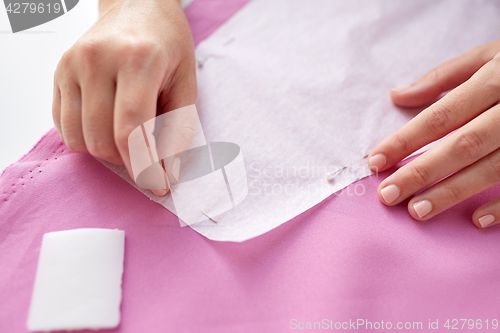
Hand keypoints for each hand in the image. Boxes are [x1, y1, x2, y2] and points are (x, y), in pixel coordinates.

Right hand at [52, 0, 195, 195]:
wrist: (137, 6)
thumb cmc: (166, 43)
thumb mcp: (186, 82)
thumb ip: (179, 129)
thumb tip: (169, 172)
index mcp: (137, 60)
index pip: (131, 130)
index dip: (145, 166)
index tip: (158, 185)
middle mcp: (98, 60)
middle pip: (102, 140)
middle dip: (128, 163)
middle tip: (148, 161)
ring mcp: (72, 65)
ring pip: (79, 139)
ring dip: (107, 154)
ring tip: (129, 140)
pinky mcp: (59, 72)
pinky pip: (64, 126)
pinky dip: (86, 139)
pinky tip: (108, 127)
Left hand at [368, 40, 499, 227]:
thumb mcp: (488, 57)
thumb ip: (443, 77)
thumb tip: (397, 95)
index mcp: (495, 80)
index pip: (440, 116)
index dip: (405, 140)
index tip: (375, 161)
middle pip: (462, 145)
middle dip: (422, 172)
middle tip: (388, 195)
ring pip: (492, 168)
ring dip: (453, 192)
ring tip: (418, 211)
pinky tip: (476, 221)